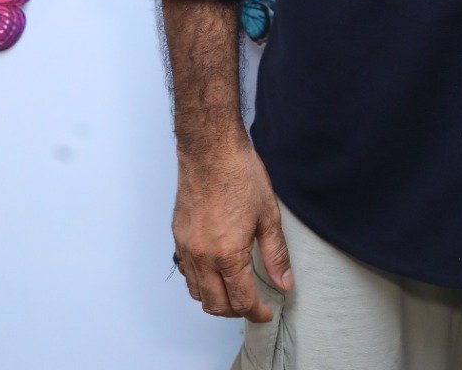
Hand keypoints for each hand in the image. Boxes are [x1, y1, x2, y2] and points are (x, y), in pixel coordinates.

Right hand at [172, 132, 292, 320]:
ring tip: (234, 293)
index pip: (241, 301)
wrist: (210, 149)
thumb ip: (275, 254)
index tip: (266, 311)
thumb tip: (284, 282)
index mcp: (228, 254)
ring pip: (197, 293)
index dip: (257, 312)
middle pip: (216, 305)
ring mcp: (186, 247)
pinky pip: (186, 272)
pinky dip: (199, 282)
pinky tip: (214, 272)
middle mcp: (203, 256)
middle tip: (253, 305)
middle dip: (236, 312)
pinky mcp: (178, 236)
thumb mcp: (268, 215)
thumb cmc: (240, 174)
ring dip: (216, 300)